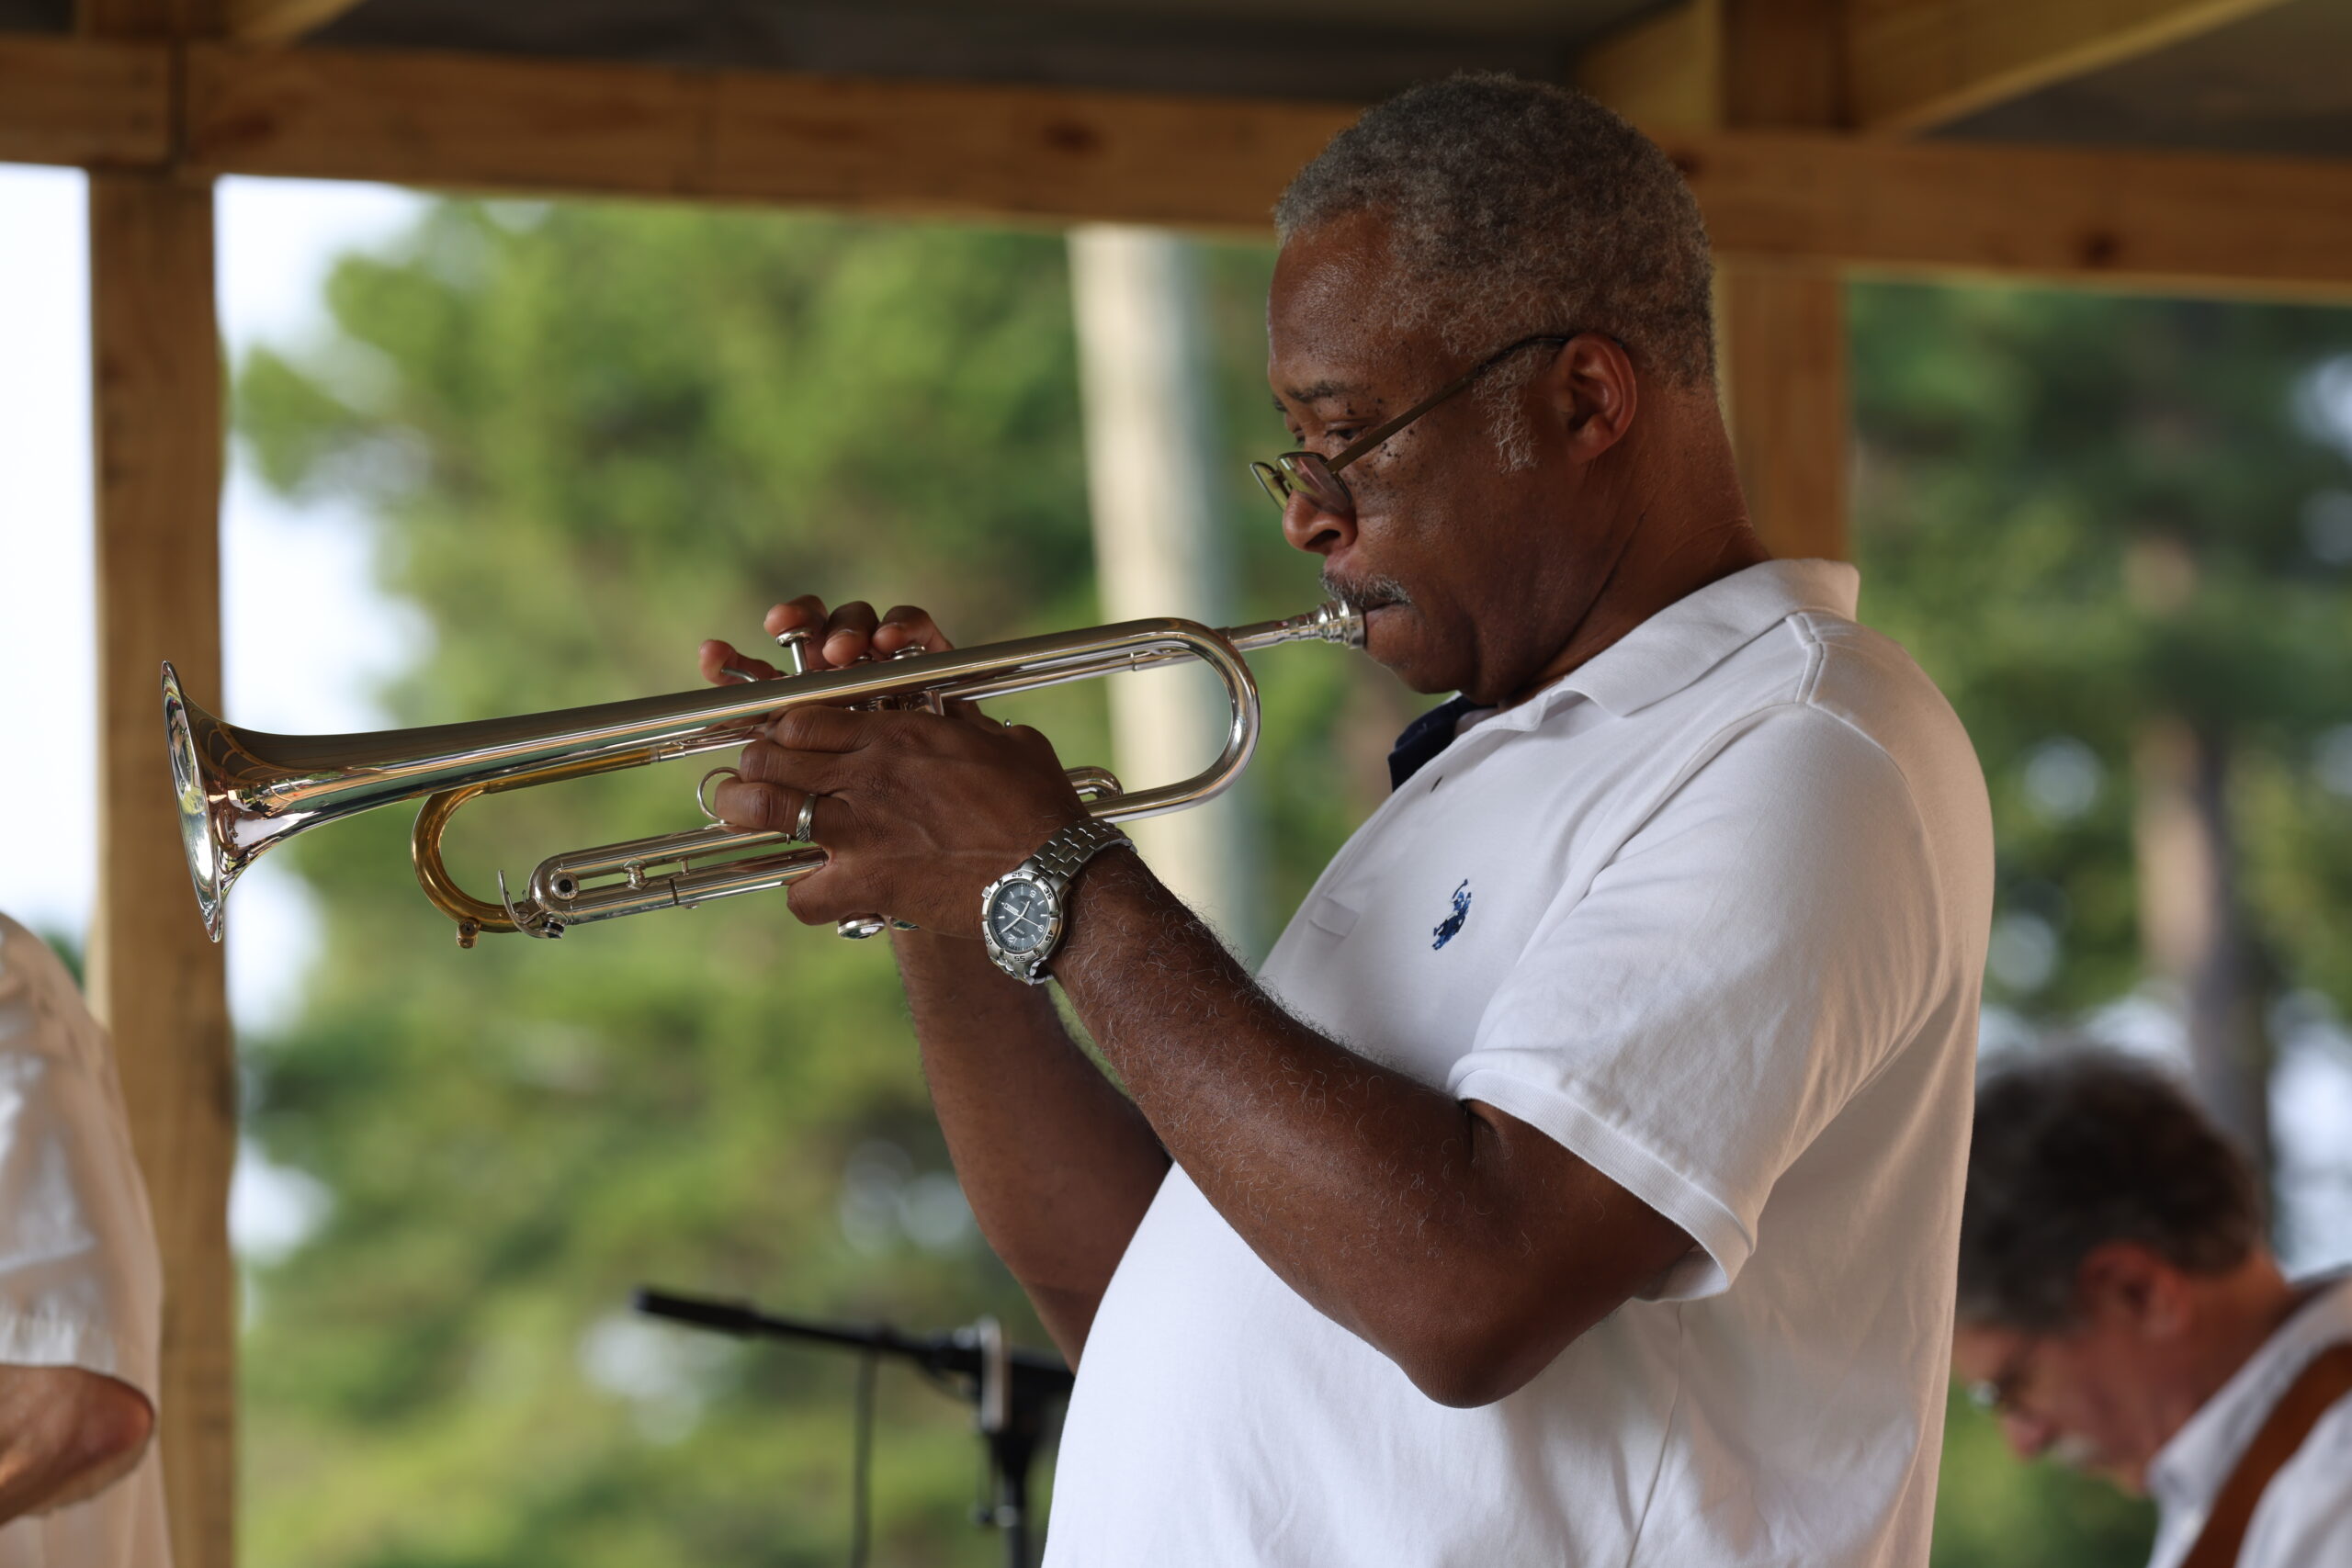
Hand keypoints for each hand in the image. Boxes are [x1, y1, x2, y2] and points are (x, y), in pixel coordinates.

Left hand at [697, 599, 1089, 935]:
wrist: (1054, 876)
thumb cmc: (1041, 808)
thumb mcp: (1004, 744)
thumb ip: (965, 727)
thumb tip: (958, 718)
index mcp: (899, 734)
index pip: (805, 714)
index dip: (781, 726)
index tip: (780, 739)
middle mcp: (867, 774)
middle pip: (770, 754)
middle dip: (751, 764)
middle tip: (749, 776)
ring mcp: (859, 830)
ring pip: (762, 811)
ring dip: (742, 813)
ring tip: (737, 817)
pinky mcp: (865, 885)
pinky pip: (801, 893)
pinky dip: (802, 894)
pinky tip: (814, 891)